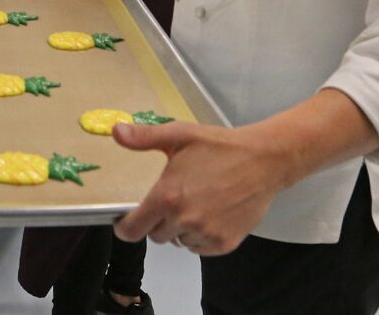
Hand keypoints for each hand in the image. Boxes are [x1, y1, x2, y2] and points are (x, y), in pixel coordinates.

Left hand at [111, 121, 286, 255]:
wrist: (263, 161)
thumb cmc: (218, 146)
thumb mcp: (178, 134)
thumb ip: (143, 137)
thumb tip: (116, 131)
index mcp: (167, 196)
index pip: (134, 229)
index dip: (125, 228)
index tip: (124, 223)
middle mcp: (184, 220)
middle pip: (156, 235)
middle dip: (157, 220)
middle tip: (170, 199)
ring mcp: (205, 235)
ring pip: (178, 241)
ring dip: (178, 228)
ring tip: (193, 202)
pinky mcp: (224, 244)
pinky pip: (199, 248)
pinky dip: (198, 236)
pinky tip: (208, 213)